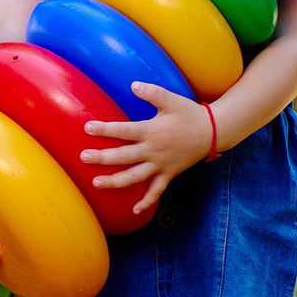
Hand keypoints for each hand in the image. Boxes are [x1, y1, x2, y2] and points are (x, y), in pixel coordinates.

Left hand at [81, 84, 215, 216]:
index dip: (105, 129)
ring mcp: (161, 165)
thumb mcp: (172, 99)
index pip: (123, 131)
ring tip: (97, 183)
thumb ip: (152, 92)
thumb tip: (133, 85)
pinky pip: (157, 192)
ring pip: (135, 177)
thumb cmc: (189, 114)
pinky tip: (135, 211)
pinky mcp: (169, 174)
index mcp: (152, 131)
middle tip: (83, 157)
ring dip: (115, 182)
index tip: (87, 128)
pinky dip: (146, 202)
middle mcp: (153, 151)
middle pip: (124, 157)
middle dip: (102, 158)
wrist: (212, 132)